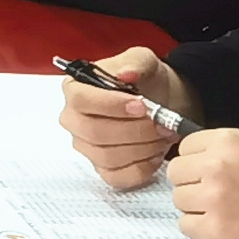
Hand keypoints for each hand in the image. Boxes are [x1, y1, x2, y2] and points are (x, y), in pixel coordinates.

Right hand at [59, 47, 193, 194]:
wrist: (165, 102)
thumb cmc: (147, 81)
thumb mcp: (145, 61)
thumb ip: (135, 63)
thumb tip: (124, 74)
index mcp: (75, 88)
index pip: (80, 99)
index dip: (110, 105)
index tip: (141, 106)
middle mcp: (74, 119)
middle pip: (93, 132)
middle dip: (133, 130)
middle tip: (160, 123)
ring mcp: (86, 147)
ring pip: (107, 156)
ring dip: (142, 147)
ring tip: (163, 135)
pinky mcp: (103, 169)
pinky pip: (116, 177)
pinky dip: (141, 168)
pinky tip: (155, 153)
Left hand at [168, 127, 238, 238]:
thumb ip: (230, 150)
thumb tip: (204, 156)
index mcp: (229, 141)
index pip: (186, 146)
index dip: (196, 160)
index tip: (208, 171)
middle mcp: (216, 165)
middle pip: (176, 172)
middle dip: (192, 183)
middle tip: (214, 194)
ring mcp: (213, 198)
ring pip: (178, 200)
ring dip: (195, 206)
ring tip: (221, 212)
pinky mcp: (216, 230)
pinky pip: (186, 225)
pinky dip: (199, 228)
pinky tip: (220, 228)